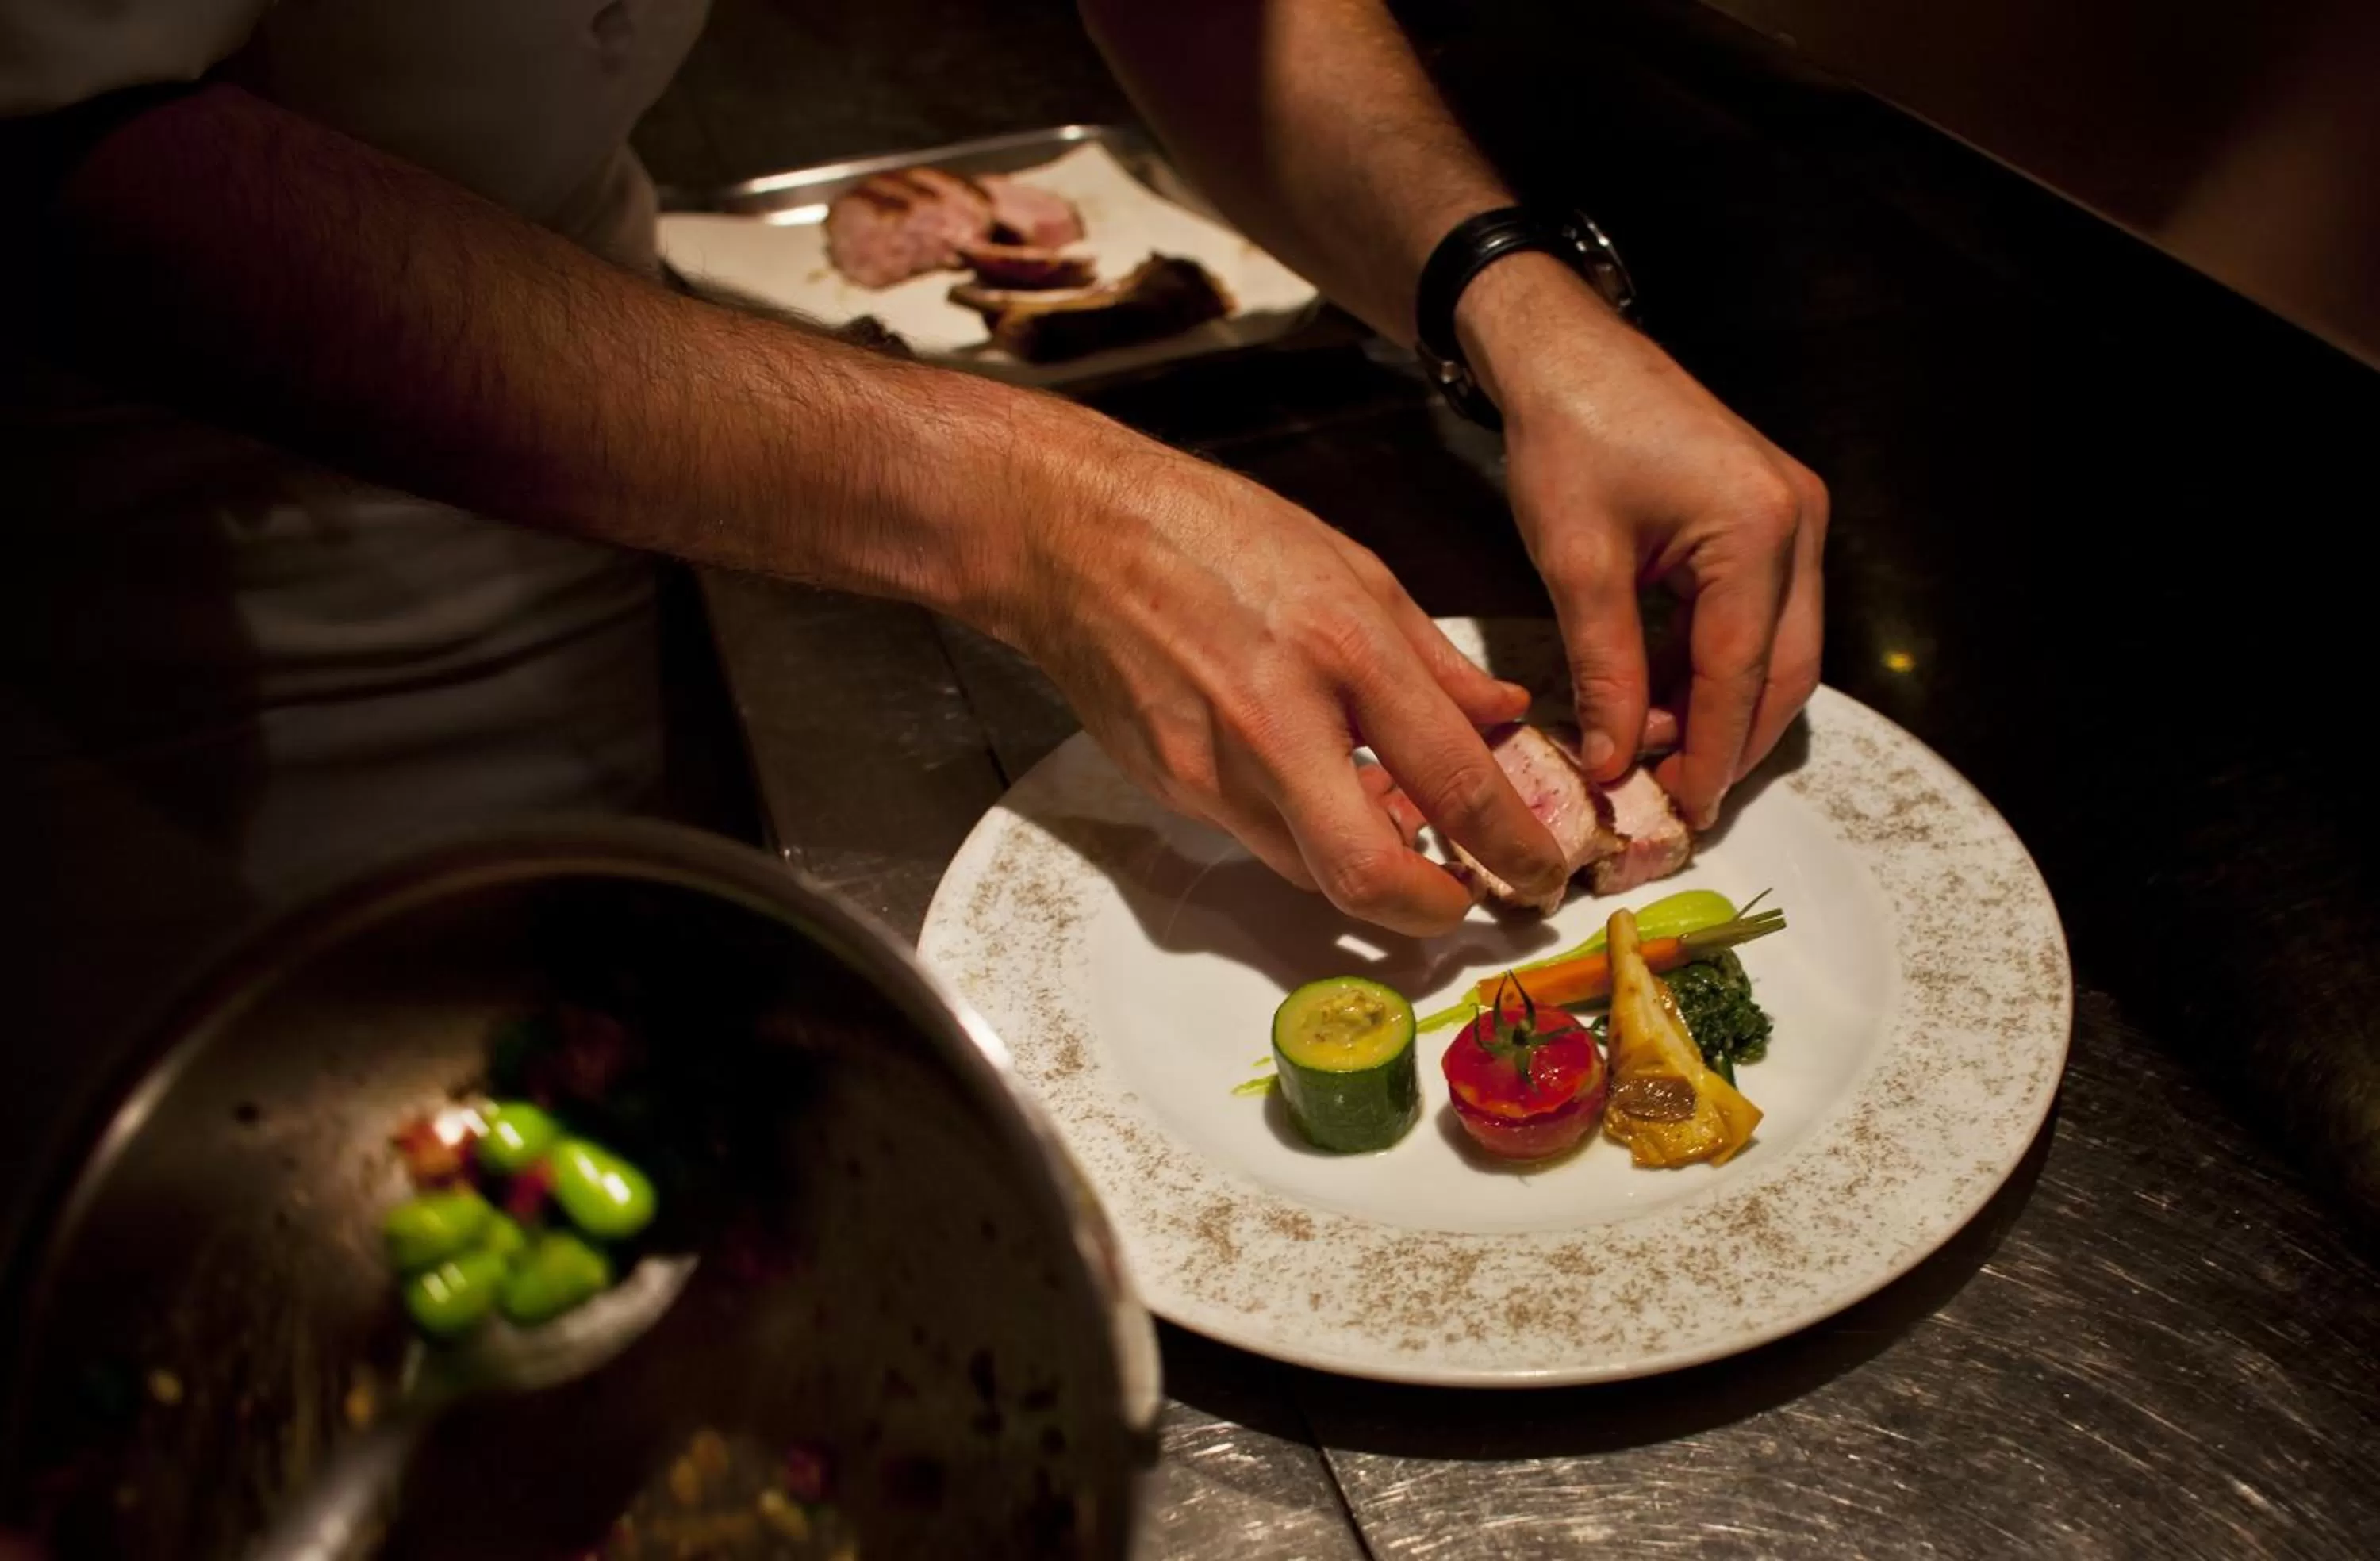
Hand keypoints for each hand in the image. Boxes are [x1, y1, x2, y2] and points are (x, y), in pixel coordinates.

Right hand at [995, 423, 1569, 934]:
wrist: (1071, 536)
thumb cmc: (1213, 533)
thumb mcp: (1352, 566)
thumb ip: (1434, 658)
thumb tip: (1501, 717)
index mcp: (1341, 647)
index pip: (1451, 780)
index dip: (1514, 846)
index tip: (1542, 869)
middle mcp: (1276, 721)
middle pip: (1368, 875)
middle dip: (1434, 911)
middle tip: (1468, 899)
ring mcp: (1213, 767)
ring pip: (1310, 869)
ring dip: (1367, 866)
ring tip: (1393, 823)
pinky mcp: (1172, 787)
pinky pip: (1258, 837)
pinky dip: (1303, 830)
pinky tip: (1314, 783)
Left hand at [1458, 255, 1827, 827]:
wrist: (1566, 351)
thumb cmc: (1566, 436)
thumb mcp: (1576, 563)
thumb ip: (1603, 668)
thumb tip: (1611, 763)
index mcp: (1758, 529)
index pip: (1739, 673)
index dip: (1708, 752)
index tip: (1678, 814)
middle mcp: (1797, 525)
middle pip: (1781, 672)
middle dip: (1728, 742)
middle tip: (1673, 802)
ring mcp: (1792, 519)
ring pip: (1775, 650)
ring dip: (1720, 707)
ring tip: (1654, 758)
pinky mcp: (1769, 519)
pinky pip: (1757, 617)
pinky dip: (1711, 665)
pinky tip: (1658, 699)